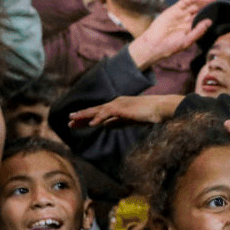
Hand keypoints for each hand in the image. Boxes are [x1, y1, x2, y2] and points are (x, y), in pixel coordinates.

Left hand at [69, 94, 183, 127]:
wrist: (160, 108)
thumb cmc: (149, 114)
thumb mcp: (129, 120)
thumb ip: (117, 122)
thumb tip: (105, 125)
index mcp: (117, 106)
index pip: (98, 113)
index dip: (86, 119)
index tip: (76, 124)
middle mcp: (115, 103)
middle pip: (95, 111)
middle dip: (81, 117)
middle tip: (69, 122)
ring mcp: (119, 105)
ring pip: (98, 111)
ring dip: (85, 116)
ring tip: (73, 121)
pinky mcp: (123, 108)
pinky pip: (108, 114)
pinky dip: (99, 118)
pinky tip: (92, 124)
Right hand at [128, 0, 216, 69]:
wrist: (154, 46)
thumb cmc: (170, 47)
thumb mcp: (187, 41)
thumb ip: (198, 31)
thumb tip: (209, 22)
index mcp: (190, 27)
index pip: (200, 17)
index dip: (208, 11)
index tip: (217, 6)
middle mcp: (185, 19)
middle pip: (197, 8)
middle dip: (206, 2)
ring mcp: (179, 14)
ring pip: (192, 4)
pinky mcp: (173, 10)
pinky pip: (183, 3)